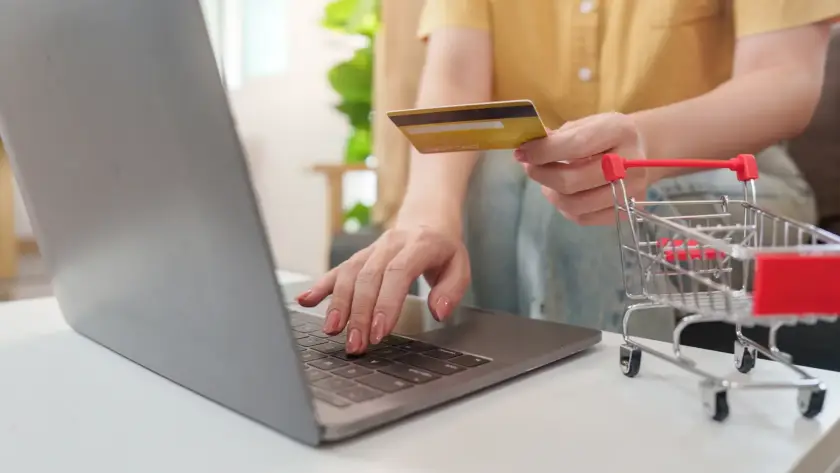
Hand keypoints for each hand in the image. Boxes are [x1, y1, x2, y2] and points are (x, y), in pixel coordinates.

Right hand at [296, 222, 469, 353]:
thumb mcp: (460, 266)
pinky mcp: (360, 256)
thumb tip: (438, 311)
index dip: (386, 303)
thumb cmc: (443, 248)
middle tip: (356, 344)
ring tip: (332, 330)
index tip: (378, 331)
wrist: (427, 217)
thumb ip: (452, 290)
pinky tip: (305, 300)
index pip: (398, 273)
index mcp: (419, 245)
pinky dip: (320, 286)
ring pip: (350, 273)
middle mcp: (391, 244)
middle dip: (359, 313)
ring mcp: (372, 249)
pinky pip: (338, 269)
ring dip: (338, 303)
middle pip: (369, 277)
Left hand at [514, 113, 649, 225]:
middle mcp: (629, 163)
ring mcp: (630, 192)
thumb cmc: (606, 135)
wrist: (641, 150)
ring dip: (551, 194)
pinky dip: (565, 208)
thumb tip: (528, 149)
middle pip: (572, 181)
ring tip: (546, 182)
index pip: (575, 145)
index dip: (543, 152)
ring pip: (575, 205)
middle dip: (542, 175)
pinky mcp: (624, 212)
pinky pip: (583, 218)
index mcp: (618, 131)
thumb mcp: (586, 124)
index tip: (522, 153)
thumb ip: (559, 136)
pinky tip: (563, 194)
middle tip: (530, 167)